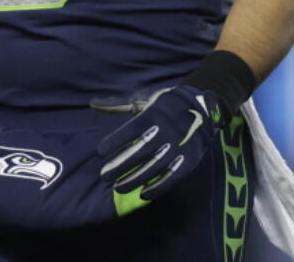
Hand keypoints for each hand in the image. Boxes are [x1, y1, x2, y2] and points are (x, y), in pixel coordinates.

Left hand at [94, 85, 222, 203]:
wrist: (202, 107)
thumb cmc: (164, 103)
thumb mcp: (141, 99)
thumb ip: (117, 105)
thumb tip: (91, 103)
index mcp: (154, 114)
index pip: (132, 130)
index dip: (115, 142)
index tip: (99, 153)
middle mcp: (167, 131)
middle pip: (141, 151)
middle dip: (121, 165)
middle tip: (104, 176)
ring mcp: (180, 146)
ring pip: (155, 166)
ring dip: (135, 179)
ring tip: (118, 187)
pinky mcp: (190, 159)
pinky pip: (174, 176)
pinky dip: (159, 187)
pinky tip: (143, 194)